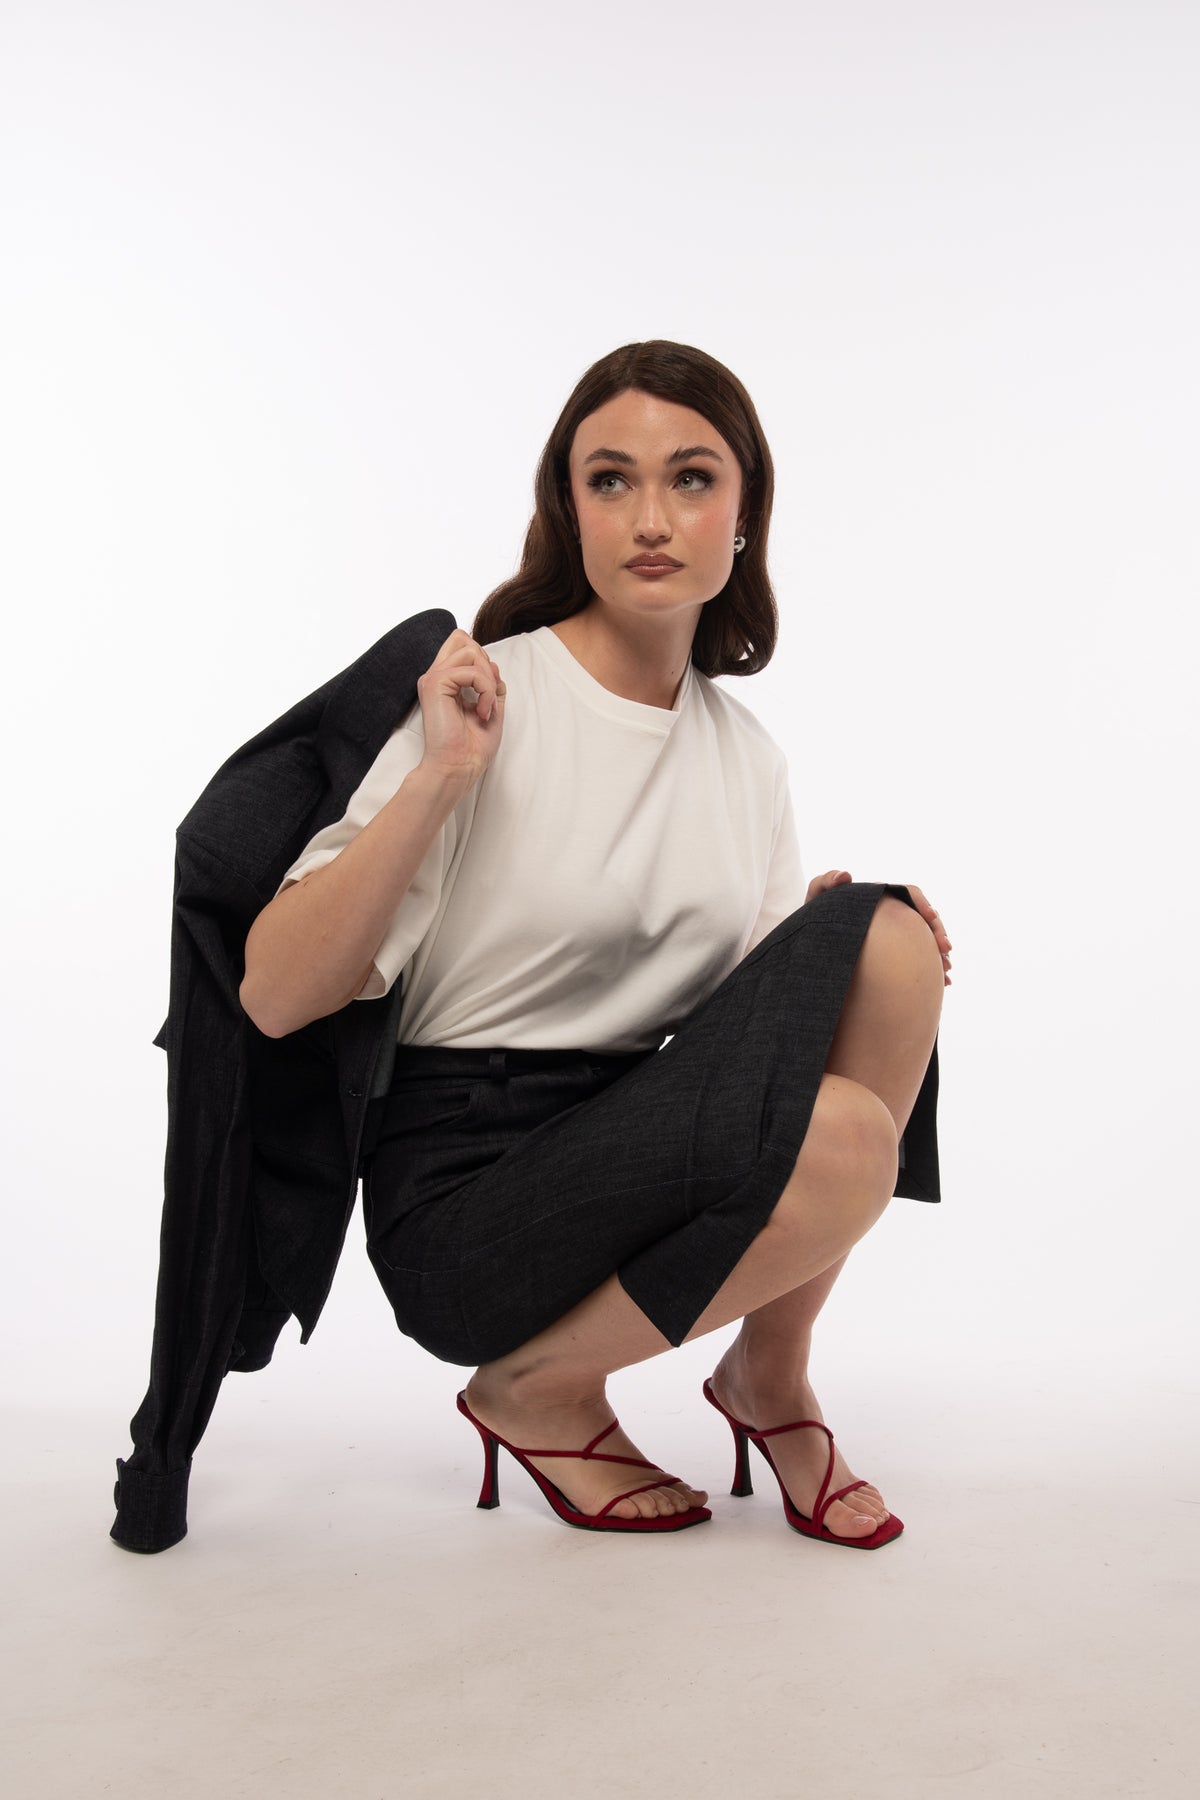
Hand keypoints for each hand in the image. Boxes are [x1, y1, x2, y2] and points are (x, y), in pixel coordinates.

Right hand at [417, 628, 506, 783]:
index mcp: (445, 680)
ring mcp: (433, 678)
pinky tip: (482, 712)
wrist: (459, 767)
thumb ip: (491, 683)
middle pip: (463, 639)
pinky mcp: (435, 684)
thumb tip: (493, 664)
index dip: (483, 659)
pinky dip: (485, 691)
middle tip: (490, 696)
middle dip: (486, 664)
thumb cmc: (472, 747)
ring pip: (470, 650)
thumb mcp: (491, 708)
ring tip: (487, 706)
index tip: (490, 690)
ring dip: (488, 679)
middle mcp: (436, 676)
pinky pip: (471, 671)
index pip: (462, 643)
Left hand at [805, 871, 952, 986]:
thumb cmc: (813, 915)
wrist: (810, 941)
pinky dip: (933, 970)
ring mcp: (897, 935)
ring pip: (927, 942)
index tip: (930, 917)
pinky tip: (943, 983)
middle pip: (925, 920)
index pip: (911, 894)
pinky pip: (920, 960)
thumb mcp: (816, 896)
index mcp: (882, 897)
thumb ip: (826, 881)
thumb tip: (846, 875)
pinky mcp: (896, 954)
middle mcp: (894, 914)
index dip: (923, 904)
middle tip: (945, 951)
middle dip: (939, 933)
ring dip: (940, 955)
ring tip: (947, 972)